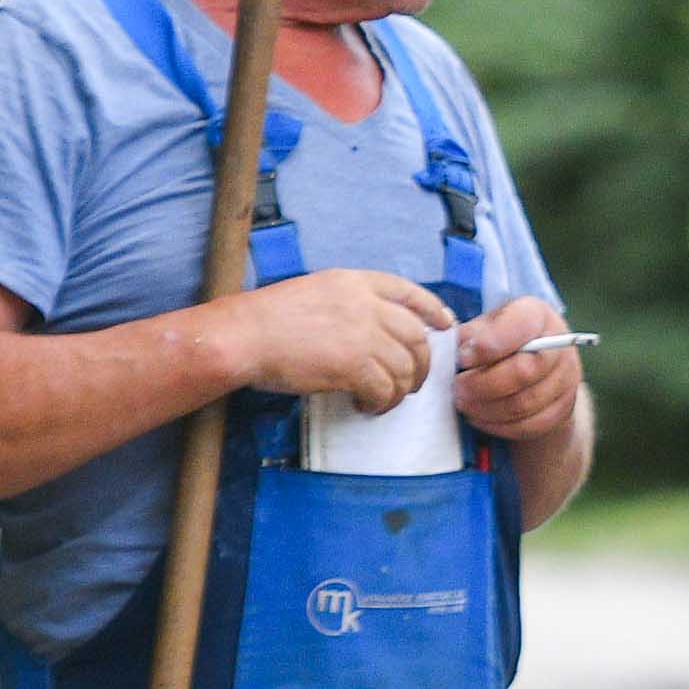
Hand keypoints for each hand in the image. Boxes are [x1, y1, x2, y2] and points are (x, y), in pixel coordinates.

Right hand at [225, 268, 454, 415]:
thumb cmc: (267, 318)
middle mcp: (365, 305)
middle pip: (416, 336)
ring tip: (384, 401)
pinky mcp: (354, 366)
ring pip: (405, 368)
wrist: (244, 336)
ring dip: (401, 389)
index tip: (445, 326)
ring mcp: (362, 335)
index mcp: (354, 282)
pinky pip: (385, 390)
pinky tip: (365, 407)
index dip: (432, 310)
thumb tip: (373, 330)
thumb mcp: (314, 292)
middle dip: (422, 363)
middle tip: (413, 382)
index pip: (408, 291)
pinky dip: (380, 403)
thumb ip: (348, 304)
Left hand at [457, 298, 587, 445]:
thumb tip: (455, 351)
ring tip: (464, 404)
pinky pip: (530, 425)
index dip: (488, 345)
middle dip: (483, 384)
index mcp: (537, 315)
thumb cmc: (501, 341)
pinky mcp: (565, 408)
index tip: (462, 358)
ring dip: (487, 408)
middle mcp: (559, 344)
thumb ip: (470, 335)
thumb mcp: (484, 327)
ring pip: (524, 403)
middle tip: (458, 388)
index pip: (519, 327)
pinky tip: (480, 418)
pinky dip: (499, 426)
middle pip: (524, 371)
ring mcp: (566, 378)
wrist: (533, 367)